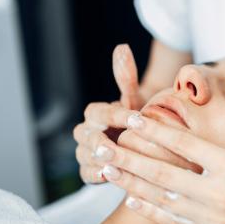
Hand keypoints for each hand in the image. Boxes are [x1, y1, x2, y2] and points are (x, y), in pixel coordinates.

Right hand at [73, 44, 147, 182]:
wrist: (140, 143)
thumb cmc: (136, 120)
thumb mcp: (135, 100)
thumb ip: (126, 78)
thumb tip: (122, 47)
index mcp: (95, 113)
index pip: (101, 112)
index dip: (117, 115)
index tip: (136, 118)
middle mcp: (86, 131)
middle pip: (86, 135)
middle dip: (100, 141)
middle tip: (115, 146)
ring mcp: (85, 152)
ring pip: (84, 155)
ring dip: (97, 160)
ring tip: (112, 163)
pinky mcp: (89, 170)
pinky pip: (86, 173)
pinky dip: (96, 175)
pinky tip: (109, 176)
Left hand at [99, 92, 224, 223]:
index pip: (185, 143)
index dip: (155, 130)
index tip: (132, 119)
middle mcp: (220, 191)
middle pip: (163, 170)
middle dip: (128, 156)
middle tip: (100, 145)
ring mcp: (214, 217)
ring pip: (162, 197)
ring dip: (130, 182)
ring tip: (105, 169)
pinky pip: (174, 223)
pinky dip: (150, 211)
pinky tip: (130, 199)